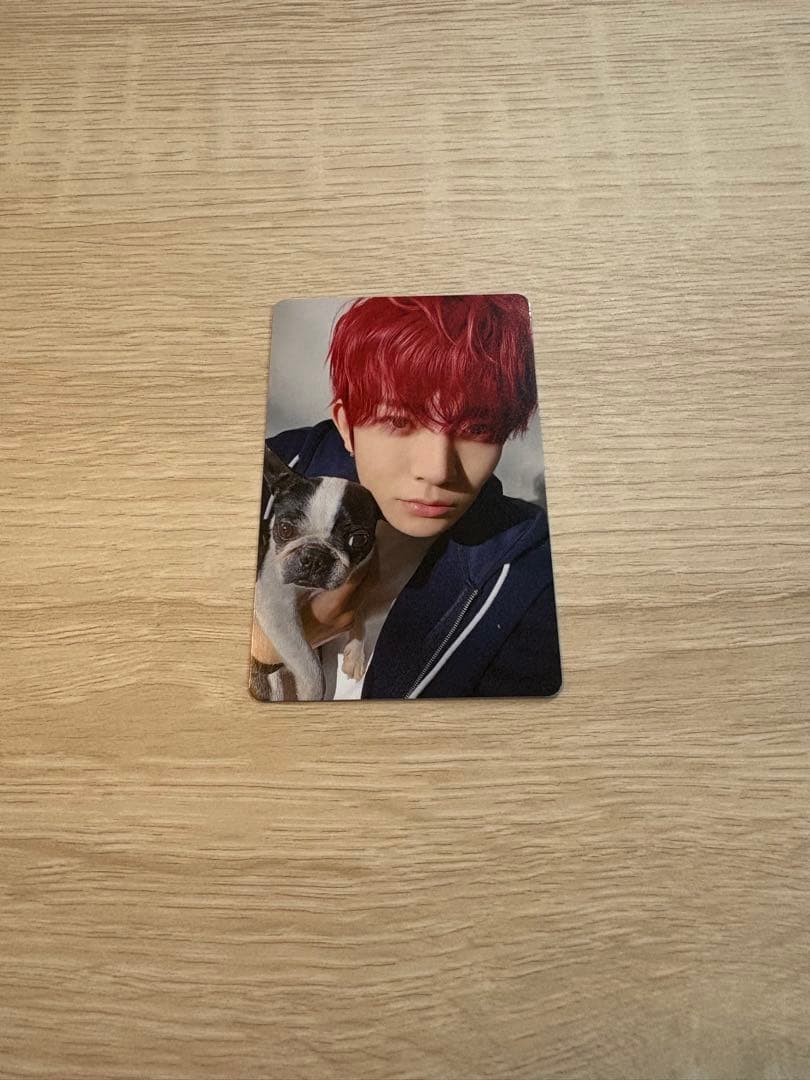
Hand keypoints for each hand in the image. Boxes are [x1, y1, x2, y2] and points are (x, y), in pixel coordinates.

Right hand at [251, 548, 377, 664]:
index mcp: (335, 604)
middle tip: (367, 543)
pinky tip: (350, 576)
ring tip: (360, 556)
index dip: (365, 556)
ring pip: (365, 592)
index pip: (359, 575)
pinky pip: (358, 602)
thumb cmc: (284, 616)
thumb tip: (324, 550)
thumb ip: (313, 574)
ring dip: (366, 575)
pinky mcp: (347, 626)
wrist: (280, 649)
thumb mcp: (295, 591)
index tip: (365, 541)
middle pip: (369, 583)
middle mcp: (347, 613)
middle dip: (371, 562)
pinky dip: (359, 588)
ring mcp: (349, 621)